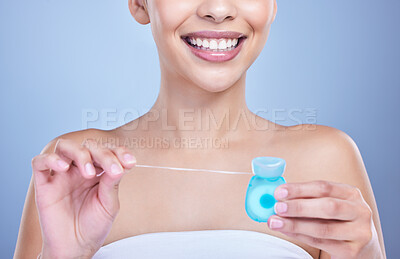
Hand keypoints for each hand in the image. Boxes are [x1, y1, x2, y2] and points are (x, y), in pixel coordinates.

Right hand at [32, 138, 136, 257]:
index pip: (108, 151)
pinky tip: (63, 168)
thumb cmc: (93, 226)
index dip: (119, 152)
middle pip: (88, 146)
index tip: (130, 162)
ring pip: (65, 147)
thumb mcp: (109, 204)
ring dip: (80, 154)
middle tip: (113, 170)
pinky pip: (40, 162)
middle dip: (103, 154)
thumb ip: (112, 183)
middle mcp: (79, 170)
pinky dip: (50, 159)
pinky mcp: (44, 185)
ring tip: (89, 172)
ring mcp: (62, 175)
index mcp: (98, 172)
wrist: (75, 248)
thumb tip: (119, 164)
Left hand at [267, 181, 381, 258]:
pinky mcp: (352, 252)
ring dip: (295, 225)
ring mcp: (358, 233)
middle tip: (278, 207)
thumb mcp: (331, 204)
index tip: (279, 192)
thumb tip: (279, 196)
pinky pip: (321, 243)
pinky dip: (300, 236)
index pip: (324, 187)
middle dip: (299, 207)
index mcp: (352, 194)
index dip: (300, 189)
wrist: (363, 247)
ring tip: (275, 222)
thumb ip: (309, 199)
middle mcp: (359, 211)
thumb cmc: (339, 220)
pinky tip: (286, 231)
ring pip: (323, 228)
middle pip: (327, 207)